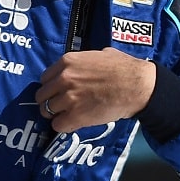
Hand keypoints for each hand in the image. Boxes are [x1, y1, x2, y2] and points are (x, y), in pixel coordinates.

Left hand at [35, 48, 156, 131]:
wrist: (137, 86)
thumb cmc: (125, 68)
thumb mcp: (101, 54)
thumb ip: (85, 61)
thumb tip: (84, 65)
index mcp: (68, 62)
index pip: (45, 78)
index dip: (52, 86)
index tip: (58, 91)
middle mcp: (64, 79)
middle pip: (42, 95)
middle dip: (50, 101)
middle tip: (60, 105)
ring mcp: (68, 98)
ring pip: (46, 111)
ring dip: (55, 114)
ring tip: (67, 115)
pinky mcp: (76, 116)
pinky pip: (57, 125)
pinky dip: (63, 126)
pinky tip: (73, 123)